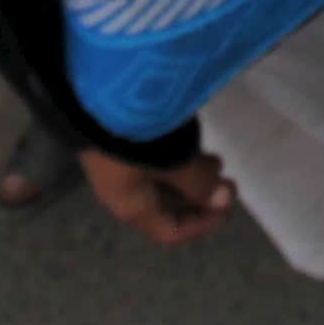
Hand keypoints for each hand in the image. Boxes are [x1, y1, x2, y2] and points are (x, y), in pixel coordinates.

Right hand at [83, 148, 238, 246]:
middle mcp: (121, 192)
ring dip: (190, 175)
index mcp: (132, 207)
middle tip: (227, 180)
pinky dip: (175, 158)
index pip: (170, 231)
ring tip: (214, 158)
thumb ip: (201, 184)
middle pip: (165, 207)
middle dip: (199, 196)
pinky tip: (192, 139)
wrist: (93, 92)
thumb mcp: (175, 164)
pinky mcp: (117, 139)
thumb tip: (223, 199)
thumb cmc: (138, 137)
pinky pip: (151, 161)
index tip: (229, 206)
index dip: (202, 224)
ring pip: (160, 181)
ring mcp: (116, 164)